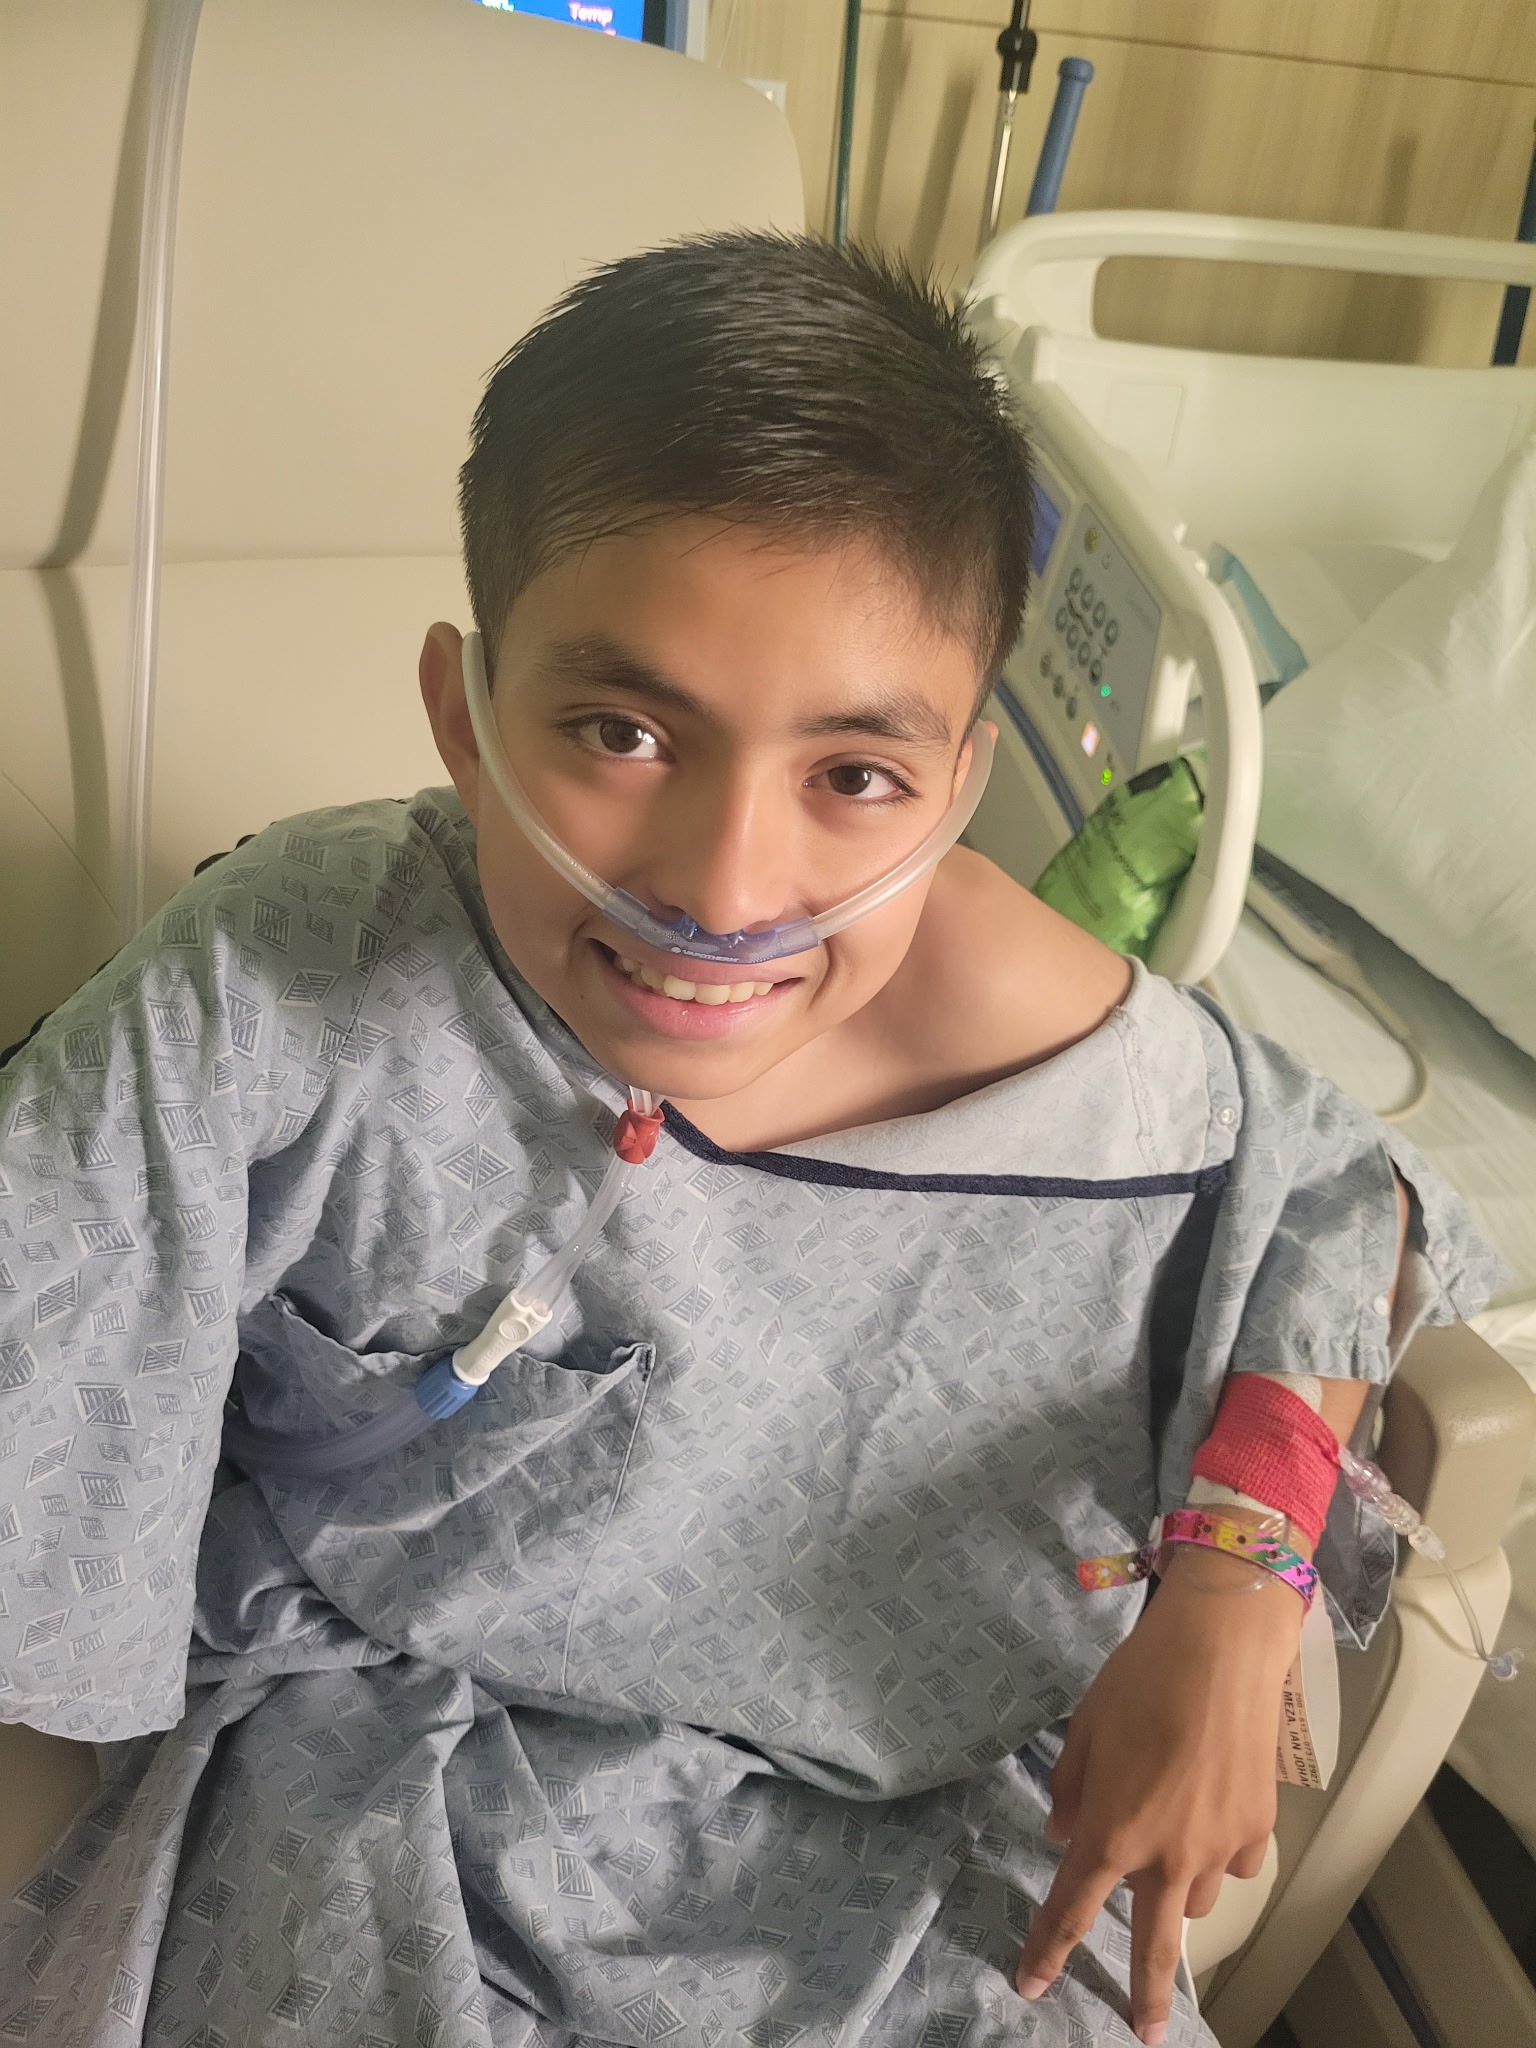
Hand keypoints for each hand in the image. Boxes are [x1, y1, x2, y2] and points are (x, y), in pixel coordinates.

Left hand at [1015, 1547, 1302, 2043]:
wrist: (1221, 1650)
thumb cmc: (1140, 1680)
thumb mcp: (1085, 1728)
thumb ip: (1071, 1788)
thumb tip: (1065, 1833)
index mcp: (1112, 1833)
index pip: (1071, 1910)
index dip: (1048, 1951)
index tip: (1032, 1984)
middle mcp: (1167, 1856)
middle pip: (1153, 1947)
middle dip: (1145, 1998)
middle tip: (1145, 2032)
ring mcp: (1218, 1849)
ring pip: (1197, 1900)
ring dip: (1178, 1890)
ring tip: (1170, 1851)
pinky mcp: (1257, 1828)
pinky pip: (1234, 1864)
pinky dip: (1220, 1855)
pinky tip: (1212, 1820)